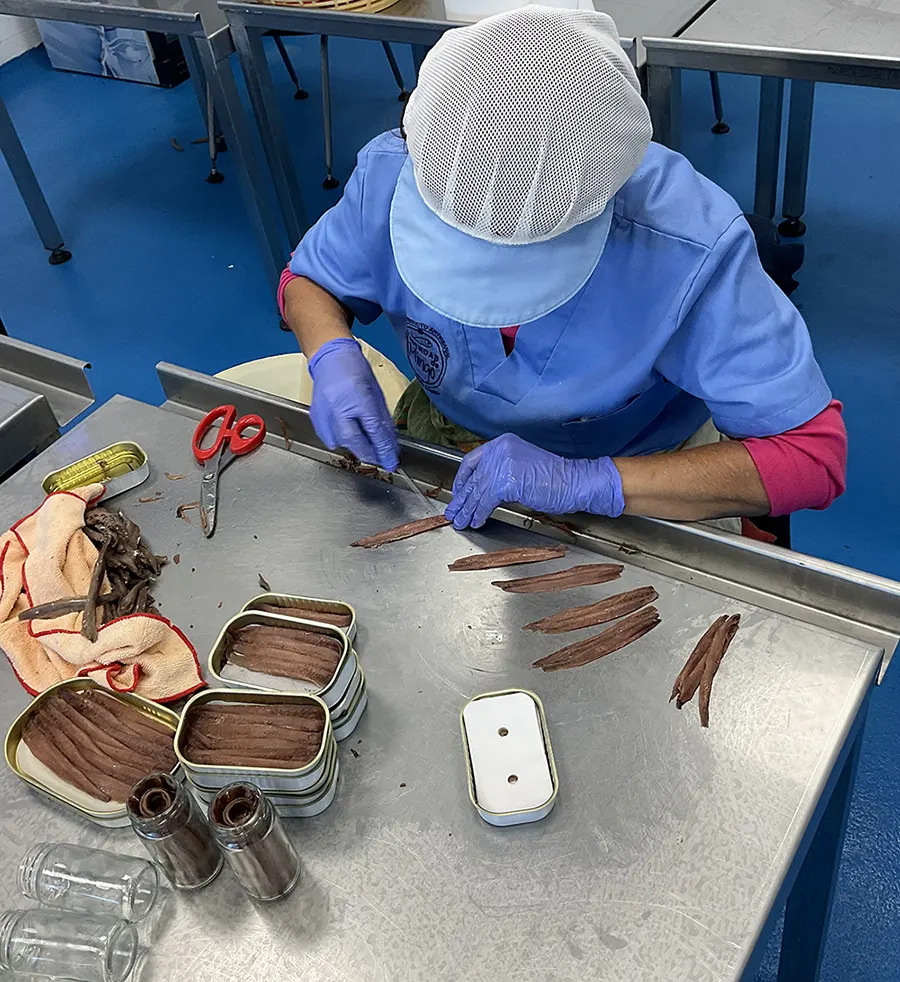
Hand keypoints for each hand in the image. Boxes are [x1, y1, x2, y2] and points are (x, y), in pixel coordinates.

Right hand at [307, 338, 399, 470]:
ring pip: (341, 442)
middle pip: (354, 441)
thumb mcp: (375, 393)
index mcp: (357, 397)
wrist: (329, 358)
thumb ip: (381, 419)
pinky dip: (341, 440)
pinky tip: (349, 434)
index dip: (384, 449)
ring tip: (366, 443)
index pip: (373, 430)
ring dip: (356, 447)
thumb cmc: (354, 370)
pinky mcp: (316, 417)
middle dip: (370, 454)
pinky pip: (329, 438)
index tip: (392, 462)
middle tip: (382, 459)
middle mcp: (338, 406)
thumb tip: (389, 443)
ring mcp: (324, 412)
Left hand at [445, 433, 624, 529]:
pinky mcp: (506, 482)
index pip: (472, 461)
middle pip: (473, 478)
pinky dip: (480, 514)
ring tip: (461, 521)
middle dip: (462, 499)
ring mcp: (502, 465)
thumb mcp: (521, 465)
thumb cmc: (554, 477)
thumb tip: (481, 489)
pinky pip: (485, 502)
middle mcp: (499, 450)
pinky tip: (477, 521)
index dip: (462, 480)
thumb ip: (501, 470)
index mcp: (502, 443)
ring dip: (468, 510)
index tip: (458, 493)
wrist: (574, 481)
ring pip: (477, 492)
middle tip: (453, 512)